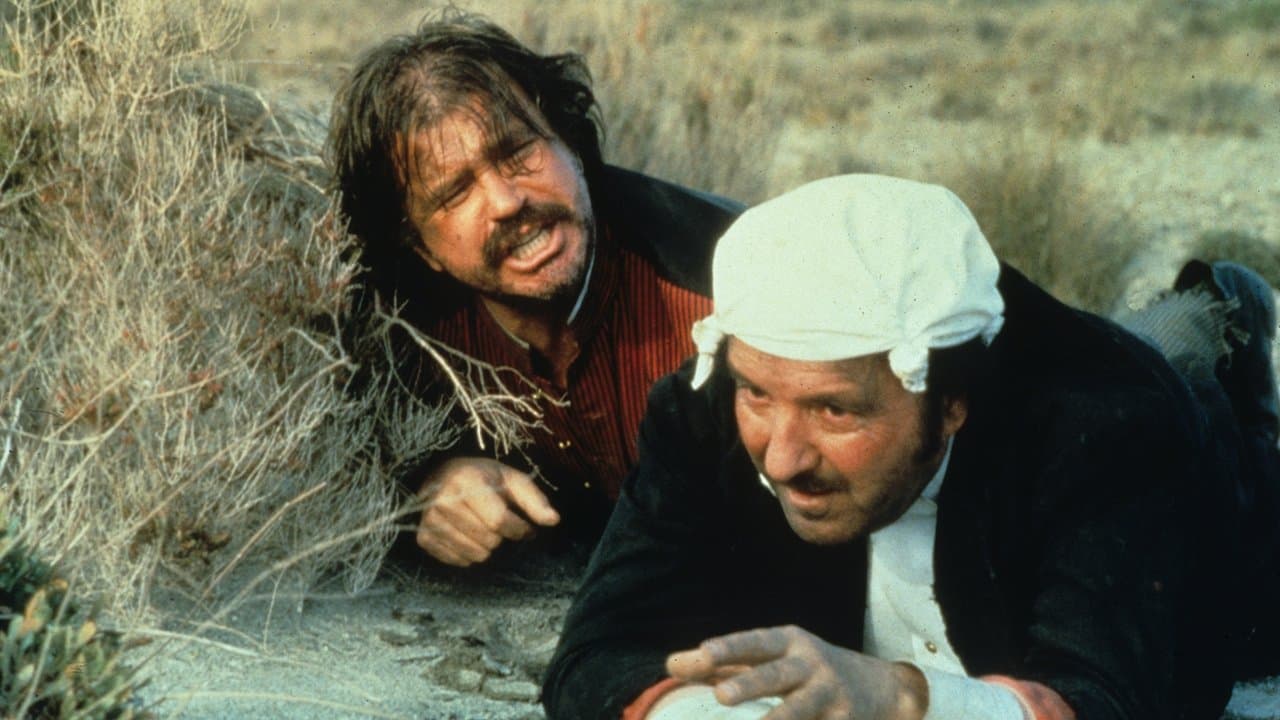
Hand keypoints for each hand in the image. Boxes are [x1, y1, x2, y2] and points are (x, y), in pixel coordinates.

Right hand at [415, 457, 559, 565]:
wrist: (441, 476)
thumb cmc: (482, 478)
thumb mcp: (512, 480)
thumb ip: (534, 500)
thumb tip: (553, 520)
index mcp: (467, 480)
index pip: (499, 521)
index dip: (520, 530)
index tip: (525, 528)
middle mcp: (443, 500)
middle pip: (489, 541)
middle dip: (502, 536)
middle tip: (497, 522)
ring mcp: (430, 520)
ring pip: (475, 555)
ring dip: (487, 547)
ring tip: (482, 527)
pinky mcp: (423, 537)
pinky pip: (458, 561)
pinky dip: (469, 554)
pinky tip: (467, 535)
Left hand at [666, 625, 926, 719]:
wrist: (881, 688)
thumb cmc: (806, 670)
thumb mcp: (771, 657)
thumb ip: (720, 663)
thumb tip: (669, 664)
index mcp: (788, 643)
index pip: (754, 644)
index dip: (729, 648)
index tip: (703, 653)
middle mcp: (810, 665)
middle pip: (776, 675)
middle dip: (750, 684)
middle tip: (722, 696)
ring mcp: (829, 695)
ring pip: (799, 710)